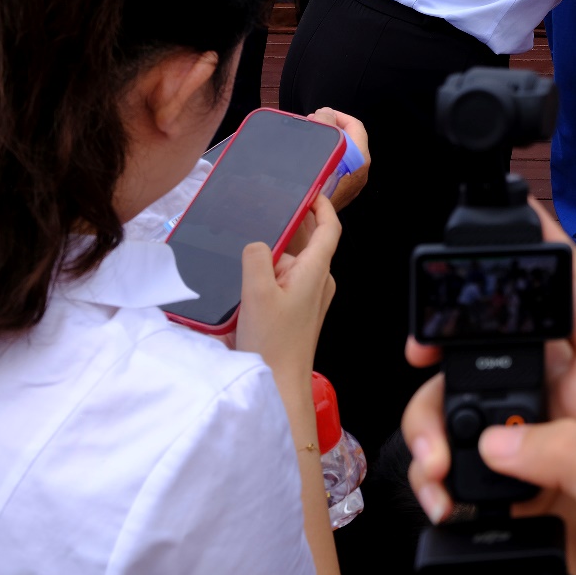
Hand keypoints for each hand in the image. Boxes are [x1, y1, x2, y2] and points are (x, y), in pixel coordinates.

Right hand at [230, 191, 338, 384]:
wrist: (279, 386)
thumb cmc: (274, 344)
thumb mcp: (257, 293)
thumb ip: (257, 257)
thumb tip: (258, 244)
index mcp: (317, 271)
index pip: (329, 227)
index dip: (321, 204)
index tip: (309, 188)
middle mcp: (319, 282)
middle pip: (308, 242)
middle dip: (289, 227)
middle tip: (264, 211)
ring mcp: (309, 298)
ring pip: (292, 263)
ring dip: (273, 254)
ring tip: (247, 248)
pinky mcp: (296, 312)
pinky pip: (285, 282)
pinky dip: (269, 274)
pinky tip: (246, 279)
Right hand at [304, 108, 370, 210]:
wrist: (305, 223)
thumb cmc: (311, 188)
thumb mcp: (319, 149)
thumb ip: (325, 125)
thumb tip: (327, 113)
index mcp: (360, 159)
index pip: (356, 126)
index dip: (338, 116)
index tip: (322, 114)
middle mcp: (360, 172)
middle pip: (350, 140)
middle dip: (331, 129)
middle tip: (312, 125)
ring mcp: (352, 184)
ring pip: (343, 154)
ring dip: (327, 144)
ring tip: (309, 141)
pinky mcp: (342, 193)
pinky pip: (338, 168)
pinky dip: (327, 158)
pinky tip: (310, 160)